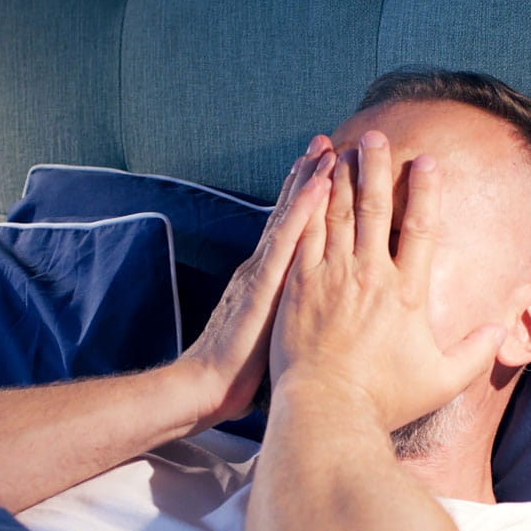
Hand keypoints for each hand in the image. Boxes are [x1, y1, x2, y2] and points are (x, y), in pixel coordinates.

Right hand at [178, 135, 335, 423]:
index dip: (305, 199)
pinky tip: (318, 185)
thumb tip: (309, 317)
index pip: (292, 232)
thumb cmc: (237, 376)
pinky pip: (288, 240)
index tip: (325, 169)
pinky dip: (303, 209)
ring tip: (324, 149)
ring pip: (290, 217)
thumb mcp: (269, 339)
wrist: (203, 388)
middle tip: (327, 142)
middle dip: (307, 177)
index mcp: (267, 280)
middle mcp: (264, 268)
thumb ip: (284, 319)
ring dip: (307, 181)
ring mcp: (262, 272)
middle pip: (290, 214)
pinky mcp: (262, 284)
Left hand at [268, 128, 503, 432]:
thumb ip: (474, 352)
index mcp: (408, 293)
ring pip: (339, 214)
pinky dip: (310, 203)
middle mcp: (371, 276)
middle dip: (378, 168)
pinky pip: (306, 233)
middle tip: (378, 136)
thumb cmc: (384, 401)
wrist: (327, 412)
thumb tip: (501, 330)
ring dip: (344, 177)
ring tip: (346, 147)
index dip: (426, 191)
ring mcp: (333, 277)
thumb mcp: (442, 381)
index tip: (427, 161)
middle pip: (376, 208)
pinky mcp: (300, 285)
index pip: (421, 229)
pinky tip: (311, 182)